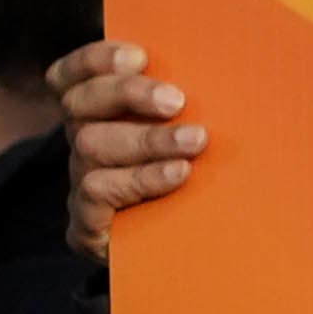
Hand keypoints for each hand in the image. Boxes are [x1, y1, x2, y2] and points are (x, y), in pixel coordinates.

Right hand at [57, 37, 202, 261]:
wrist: (196, 258)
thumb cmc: (205, 182)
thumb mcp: (196, 134)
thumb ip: (195, 103)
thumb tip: (240, 56)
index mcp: (99, 115)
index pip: (71, 77)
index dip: (94, 60)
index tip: (139, 56)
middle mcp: (85, 144)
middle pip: (79, 104)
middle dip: (128, 94)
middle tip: (176, 100)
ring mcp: (83, 183)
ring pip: (91, 146)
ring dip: (146, 139)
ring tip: (196, 141)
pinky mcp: (88, 225)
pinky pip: (98, 193)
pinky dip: (141, 180)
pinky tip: (178, 175)